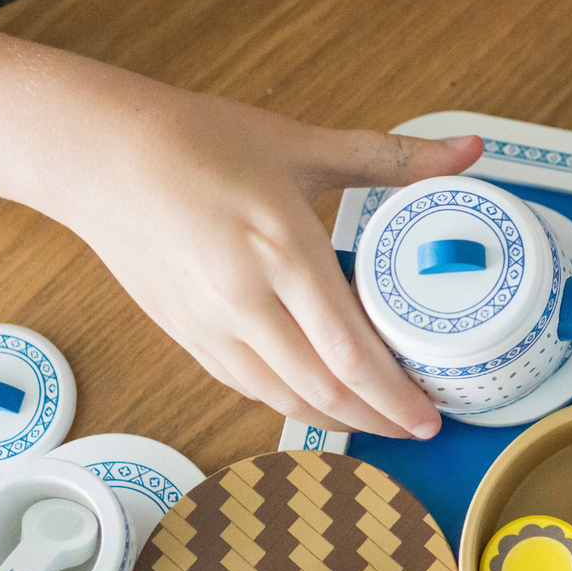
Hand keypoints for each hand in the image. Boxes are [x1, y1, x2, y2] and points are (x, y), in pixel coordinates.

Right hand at [62, 86, 480, 437]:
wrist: (99, 154)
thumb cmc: (201, 142)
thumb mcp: (304, 145)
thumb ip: (395, 158)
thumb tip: (472, 150)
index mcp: (283, 251)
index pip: (350, 352)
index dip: (395, 397)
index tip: (431, 417)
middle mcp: (245, 300)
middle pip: (324, 389)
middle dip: (378, 420)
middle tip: (418, 428)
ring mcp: (210, 325)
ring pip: (284, 398)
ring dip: (338, 421)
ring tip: (379, 424)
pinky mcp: (187, 335)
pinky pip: (248, 388)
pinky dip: (292, 404)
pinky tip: (320, 403)